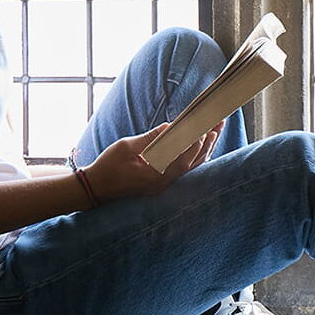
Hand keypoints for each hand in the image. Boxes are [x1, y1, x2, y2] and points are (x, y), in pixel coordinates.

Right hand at [82, 121, 223, 201]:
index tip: (206, 127)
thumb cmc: (107, 167)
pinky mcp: (159, 185)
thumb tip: (169, 127)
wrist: (95, 189)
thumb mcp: (126, 147)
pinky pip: (182, 172)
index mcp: (154, 175)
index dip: (197, 143)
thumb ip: (149, 138)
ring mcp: (162, 185)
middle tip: (219, 125)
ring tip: (215, 133)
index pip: (183, 158)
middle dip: (207, 143)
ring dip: (203, 150)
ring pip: (190, 168)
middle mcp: (162, 183)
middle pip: (192, 163)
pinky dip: (193, 159)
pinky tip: (200, 148)